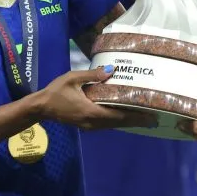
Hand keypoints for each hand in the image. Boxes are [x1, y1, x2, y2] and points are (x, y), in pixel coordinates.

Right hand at [33, 66, 156, 129]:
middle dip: (137, 121)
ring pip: (114, 125)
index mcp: (91, 111)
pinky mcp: (87, 125)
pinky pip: (107, 124)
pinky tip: (126, 117)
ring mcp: (90, 125)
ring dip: (129, 122)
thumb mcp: (73, 78)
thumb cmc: (56, 91)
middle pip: (119, 123)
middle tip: (155, 118)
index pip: (118, 115)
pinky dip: (119, 121)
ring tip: (145, 119)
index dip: (135, 116)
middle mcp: (93, 122)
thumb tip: (112, 70)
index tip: (150, 114)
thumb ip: (92, 75)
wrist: (41, 107)